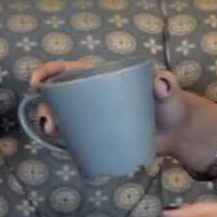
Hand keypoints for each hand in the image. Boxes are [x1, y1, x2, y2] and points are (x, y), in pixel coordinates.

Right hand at [28, 61, 196, 161]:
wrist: (180, 134)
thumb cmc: (173, 106)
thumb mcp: (170, 93)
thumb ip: (168, 85)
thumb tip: (160, 81)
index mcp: (105, 78)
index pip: (71, 70)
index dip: (48, 72)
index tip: (36, 82)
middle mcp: (96, 96)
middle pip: (62, 96)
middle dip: (47, 105)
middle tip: (49, 121)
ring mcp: (97, 117)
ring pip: (66, 117)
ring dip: (52, 123)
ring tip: (54, 132)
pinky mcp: (102, 136)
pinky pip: (78, 137)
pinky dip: (66, 141)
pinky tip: (63, 146)